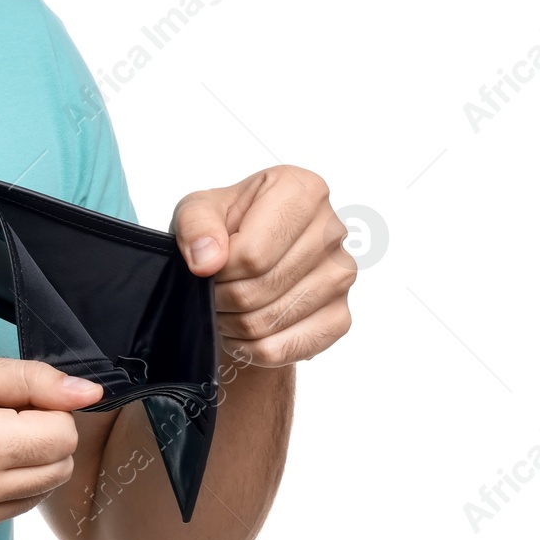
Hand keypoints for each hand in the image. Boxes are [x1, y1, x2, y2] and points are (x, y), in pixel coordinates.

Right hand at [0, 353, 102, 539]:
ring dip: (25, 462)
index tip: (9, 397)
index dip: (45, 407)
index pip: (63, 434)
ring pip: (39, 492)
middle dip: (41, 435)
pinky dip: (1, 485)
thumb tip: (87, 392)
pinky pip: (9, 510)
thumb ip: (29, 379)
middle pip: (59, 467)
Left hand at [171, 165, 356, 368]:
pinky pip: (283, 349)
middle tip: (210, 291)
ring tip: (224, 306)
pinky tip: (242, 330)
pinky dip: (249, 348)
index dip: (219, 270)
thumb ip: (196, 225)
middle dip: (222, 296)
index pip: (253, 253)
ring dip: (232, 322)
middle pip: (261, 287)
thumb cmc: (224, 227)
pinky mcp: (341, 317)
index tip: (208, 266)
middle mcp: (332, 231)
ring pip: (269, 320)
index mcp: (304, 190)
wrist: (244, 265)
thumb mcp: (197, 210)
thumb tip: (208, 260)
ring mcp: (343, 276)